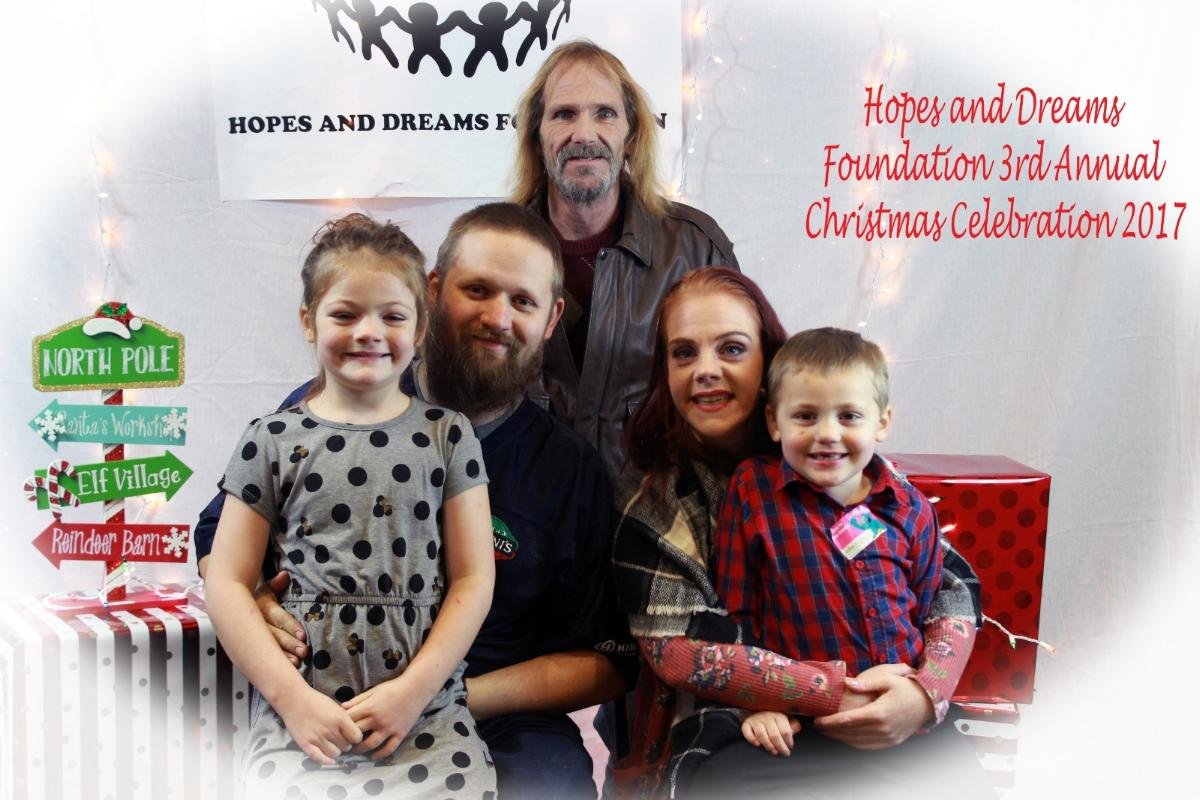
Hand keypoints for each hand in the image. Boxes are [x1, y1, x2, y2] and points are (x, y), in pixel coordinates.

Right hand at [254, 570, 306, 665]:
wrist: (228, 610)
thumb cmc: (255, 600)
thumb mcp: (264, 590)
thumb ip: (275, 584)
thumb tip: (285, 575)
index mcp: (260, 607)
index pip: (278, 617)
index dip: (291, 626)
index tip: (303, 636)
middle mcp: (255, 622)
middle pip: (274, 635)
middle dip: (289, 644)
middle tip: (304, 651)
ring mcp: (250, 637)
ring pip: (267, 647)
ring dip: (282, 656)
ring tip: (296, 663)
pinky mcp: (248, 648)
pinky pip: (260, 657)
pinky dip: (272, 663)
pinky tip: (284, 668)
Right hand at [276, 685, 361, 764]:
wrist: (294, 699)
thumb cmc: (316, 701)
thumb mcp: (335, 706)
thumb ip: (345, 719)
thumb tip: (354, 731)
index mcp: (340, 718)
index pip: (357, 737)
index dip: (355, 737)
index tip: (352, 736)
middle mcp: (330, 730)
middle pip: (346, 747)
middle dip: (345, 744)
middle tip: (340, 740)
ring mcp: (317, 738)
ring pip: (335, 754)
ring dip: (335, 751)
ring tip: (332, 745)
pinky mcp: (306, 744)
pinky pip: (320, 759)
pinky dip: (326, 761)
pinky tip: (329, 759)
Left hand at [343, 675, 428, 759]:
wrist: (416, 689)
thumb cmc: (393, 687)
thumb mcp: (373, 690)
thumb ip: (357, 700)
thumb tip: (342, 707)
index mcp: (370, 707)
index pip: (349, 720)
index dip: (341, 724)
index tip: (338, 727)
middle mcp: (378, 720)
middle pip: (357, 733)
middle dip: (348, 738)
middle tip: (342, 741)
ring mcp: (389, 728)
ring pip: (370, 744)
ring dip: (360, 749)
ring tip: (355, 750)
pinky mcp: (400, 734)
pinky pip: (388, 749)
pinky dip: (379, 755)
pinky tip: (373, 757)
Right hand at [741, 710, 800, 756]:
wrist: (756, 709)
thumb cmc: (773, 717)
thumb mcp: (785, 718)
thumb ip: (793, 724)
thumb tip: (796, 729)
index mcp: (778, 715)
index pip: (785, 730)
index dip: (789, 741)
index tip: (790, 747)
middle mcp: (766, 716)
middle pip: (774, 735)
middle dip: (781, 746)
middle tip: (784, 753)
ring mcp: (756, 720)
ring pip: (762, 735)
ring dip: (768, 745)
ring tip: (774, 751)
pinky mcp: (746, 723)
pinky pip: (747, 732)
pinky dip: (752, 739)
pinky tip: (757, 744)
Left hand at [813, 666, 932, 749]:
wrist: (928, 703)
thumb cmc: (906, 688)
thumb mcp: (888, 679)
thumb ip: (866, 683)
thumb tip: (846, 683)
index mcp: (880, 713)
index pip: (848, 721)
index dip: (830, 722)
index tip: (817, 721)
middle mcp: (883, 729)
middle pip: (850, 733)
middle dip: (831, 730)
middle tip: (817, 726)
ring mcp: (888, 738)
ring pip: (858, 742)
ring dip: (841, 738)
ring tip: (827, 731)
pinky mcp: (891, 742)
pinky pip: (868, 746)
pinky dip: (854, 743)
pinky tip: (845, 736)